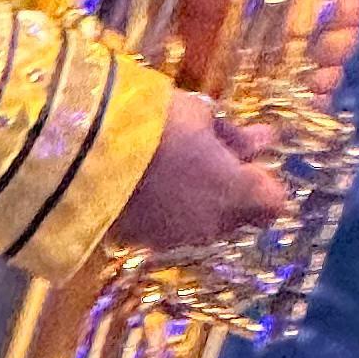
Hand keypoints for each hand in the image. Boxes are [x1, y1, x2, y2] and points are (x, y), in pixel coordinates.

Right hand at [112, 87, 290, 253]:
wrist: (83, 152)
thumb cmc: (152, 122)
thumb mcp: (199, 115)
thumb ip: (233, 134)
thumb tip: (262, 139)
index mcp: (235, 192)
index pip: (275, 203)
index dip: (266, 181)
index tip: (250, 157)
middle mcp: (212, 225)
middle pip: (240, 216)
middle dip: (235, 190)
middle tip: (214, 154)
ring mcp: (176, 238)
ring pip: (204, 224)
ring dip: (202, 201)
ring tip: (178, 164)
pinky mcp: (141, 242)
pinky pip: (169, 227)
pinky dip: (169, 210)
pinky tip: (152, 183)